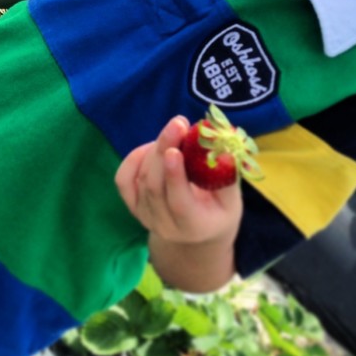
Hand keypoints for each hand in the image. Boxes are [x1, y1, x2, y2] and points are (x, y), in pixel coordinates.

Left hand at [115, 116, 242, 248]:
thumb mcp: (231, 200)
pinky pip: (123, 179)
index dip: (174, 176)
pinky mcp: (132, 205)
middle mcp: (164, 225)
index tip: (175, 150)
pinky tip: (152, 147)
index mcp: (194, 225)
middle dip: (163, 150)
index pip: (178, 203)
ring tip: (175, 132)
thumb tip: (223, 145)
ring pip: (141, 178)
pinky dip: (134, 158)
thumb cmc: (218, 211)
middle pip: (155, 186)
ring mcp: (145, 216)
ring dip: (156, 149)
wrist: (197, 231)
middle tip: (178, 123)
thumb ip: (227, 175)